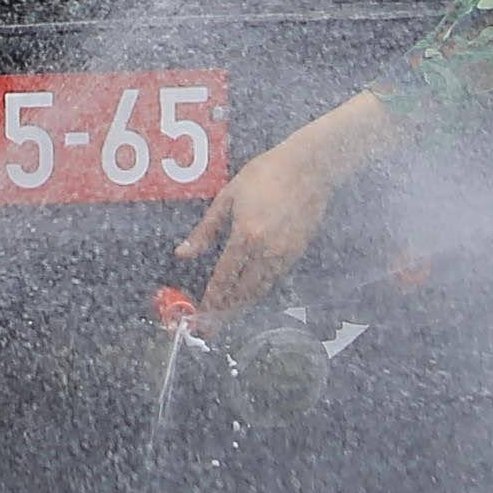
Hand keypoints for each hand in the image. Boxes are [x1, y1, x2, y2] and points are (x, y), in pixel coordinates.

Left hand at [177, 90, 401, 320]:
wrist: (309, 168)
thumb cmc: (265, 174)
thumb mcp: (228, 197)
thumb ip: (205, 230)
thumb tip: (183, 253)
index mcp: (245, 236)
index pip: (224, 278)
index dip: (211, 300)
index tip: (200, 315)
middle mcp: (266, 250)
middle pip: (243, 292)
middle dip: (225, 311)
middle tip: (211, 325)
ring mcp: (285, 253)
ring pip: (260, 289)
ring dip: (242, 305)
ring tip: (226, 314)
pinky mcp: (298, 252)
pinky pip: (274, 278)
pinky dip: (259, 290)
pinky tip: (249, 292)